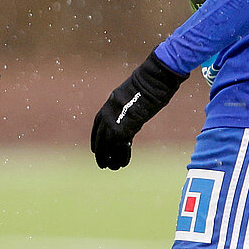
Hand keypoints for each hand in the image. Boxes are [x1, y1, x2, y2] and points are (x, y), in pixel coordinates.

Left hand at [90, 51, 186, 169]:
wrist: (152, 80)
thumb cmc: (147, 85)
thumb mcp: (130, 96)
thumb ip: (125, 109)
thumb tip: (127, 119)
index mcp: (107, 107)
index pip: (96, 128)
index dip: (96, 141)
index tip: (96, 150)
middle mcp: (108, 115)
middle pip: (100, 140)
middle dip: (101, 153)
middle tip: (102, 164)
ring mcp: (115, 122)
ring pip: (108, 147)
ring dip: (110, 159)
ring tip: (112, 168)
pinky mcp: (125, 128)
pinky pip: (121, 148)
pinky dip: (122, 157)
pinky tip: (123, 164)